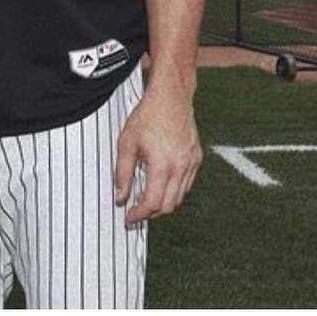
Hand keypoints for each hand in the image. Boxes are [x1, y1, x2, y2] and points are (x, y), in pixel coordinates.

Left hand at [113, 83, 201, 225]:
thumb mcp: (127, 143)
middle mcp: (180, 168)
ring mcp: (191, 164)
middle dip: (151, 213)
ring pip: (179, 197)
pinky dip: (174, 190)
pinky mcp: (197, 158)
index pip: (151, 203)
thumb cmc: (148, 116)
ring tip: (146, 198)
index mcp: (162, 166)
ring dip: (163, 203)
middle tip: (136, 212)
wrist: (171, 97)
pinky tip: (161, 183)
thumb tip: (120, 197)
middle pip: (168, 206)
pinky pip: (187, 184)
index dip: (139, 214)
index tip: (129, 218)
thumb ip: (123, 173)